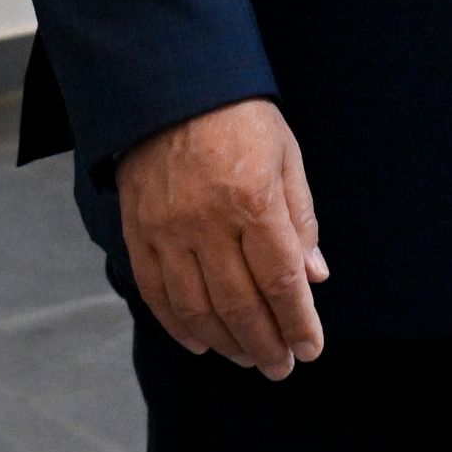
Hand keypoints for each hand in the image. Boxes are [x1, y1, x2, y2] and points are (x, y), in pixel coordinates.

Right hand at [115, 98, 326, 376]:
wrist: (171, 84)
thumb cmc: (239, 116)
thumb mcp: (286, 155)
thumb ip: (301, 219)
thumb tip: (314, 277)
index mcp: (252, 200)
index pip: (280, 281)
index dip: (298, 322)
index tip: (310, 348)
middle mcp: (207, 222)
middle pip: (240, 305)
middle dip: (266, 344)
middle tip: (281, 366)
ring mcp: (167, 230)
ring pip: (197, 309)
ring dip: (227, 343)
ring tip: (249, 358)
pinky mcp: (137, 231)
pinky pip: (156, 293)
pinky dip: (179, 326)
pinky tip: (202, 342)